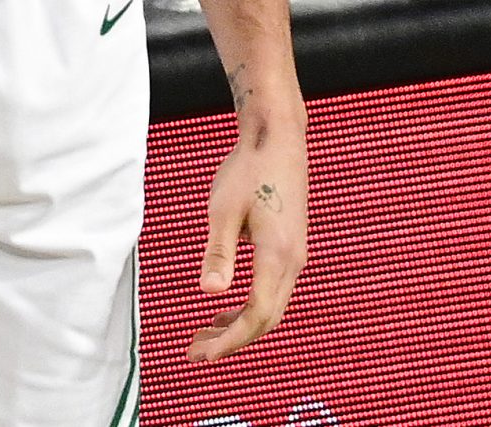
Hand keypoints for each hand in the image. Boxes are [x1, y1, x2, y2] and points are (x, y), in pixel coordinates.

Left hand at [190, 105, 309, 361]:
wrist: (279, 137)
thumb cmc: (250, 168)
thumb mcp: (224, 210)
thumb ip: (219, 253)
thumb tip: (210, 292)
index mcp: (277, 255)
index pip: (256, 315)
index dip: (230, 340)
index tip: (202, 354)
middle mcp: (293, 260)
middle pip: (267, 319)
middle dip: (232, 341)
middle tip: (195, 352)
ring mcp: (295, 253)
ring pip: (272, 306)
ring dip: (239, 325)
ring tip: (204, 335)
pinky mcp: (291, 246)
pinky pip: (274, 290)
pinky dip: (250, 307)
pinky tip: (224, 306)